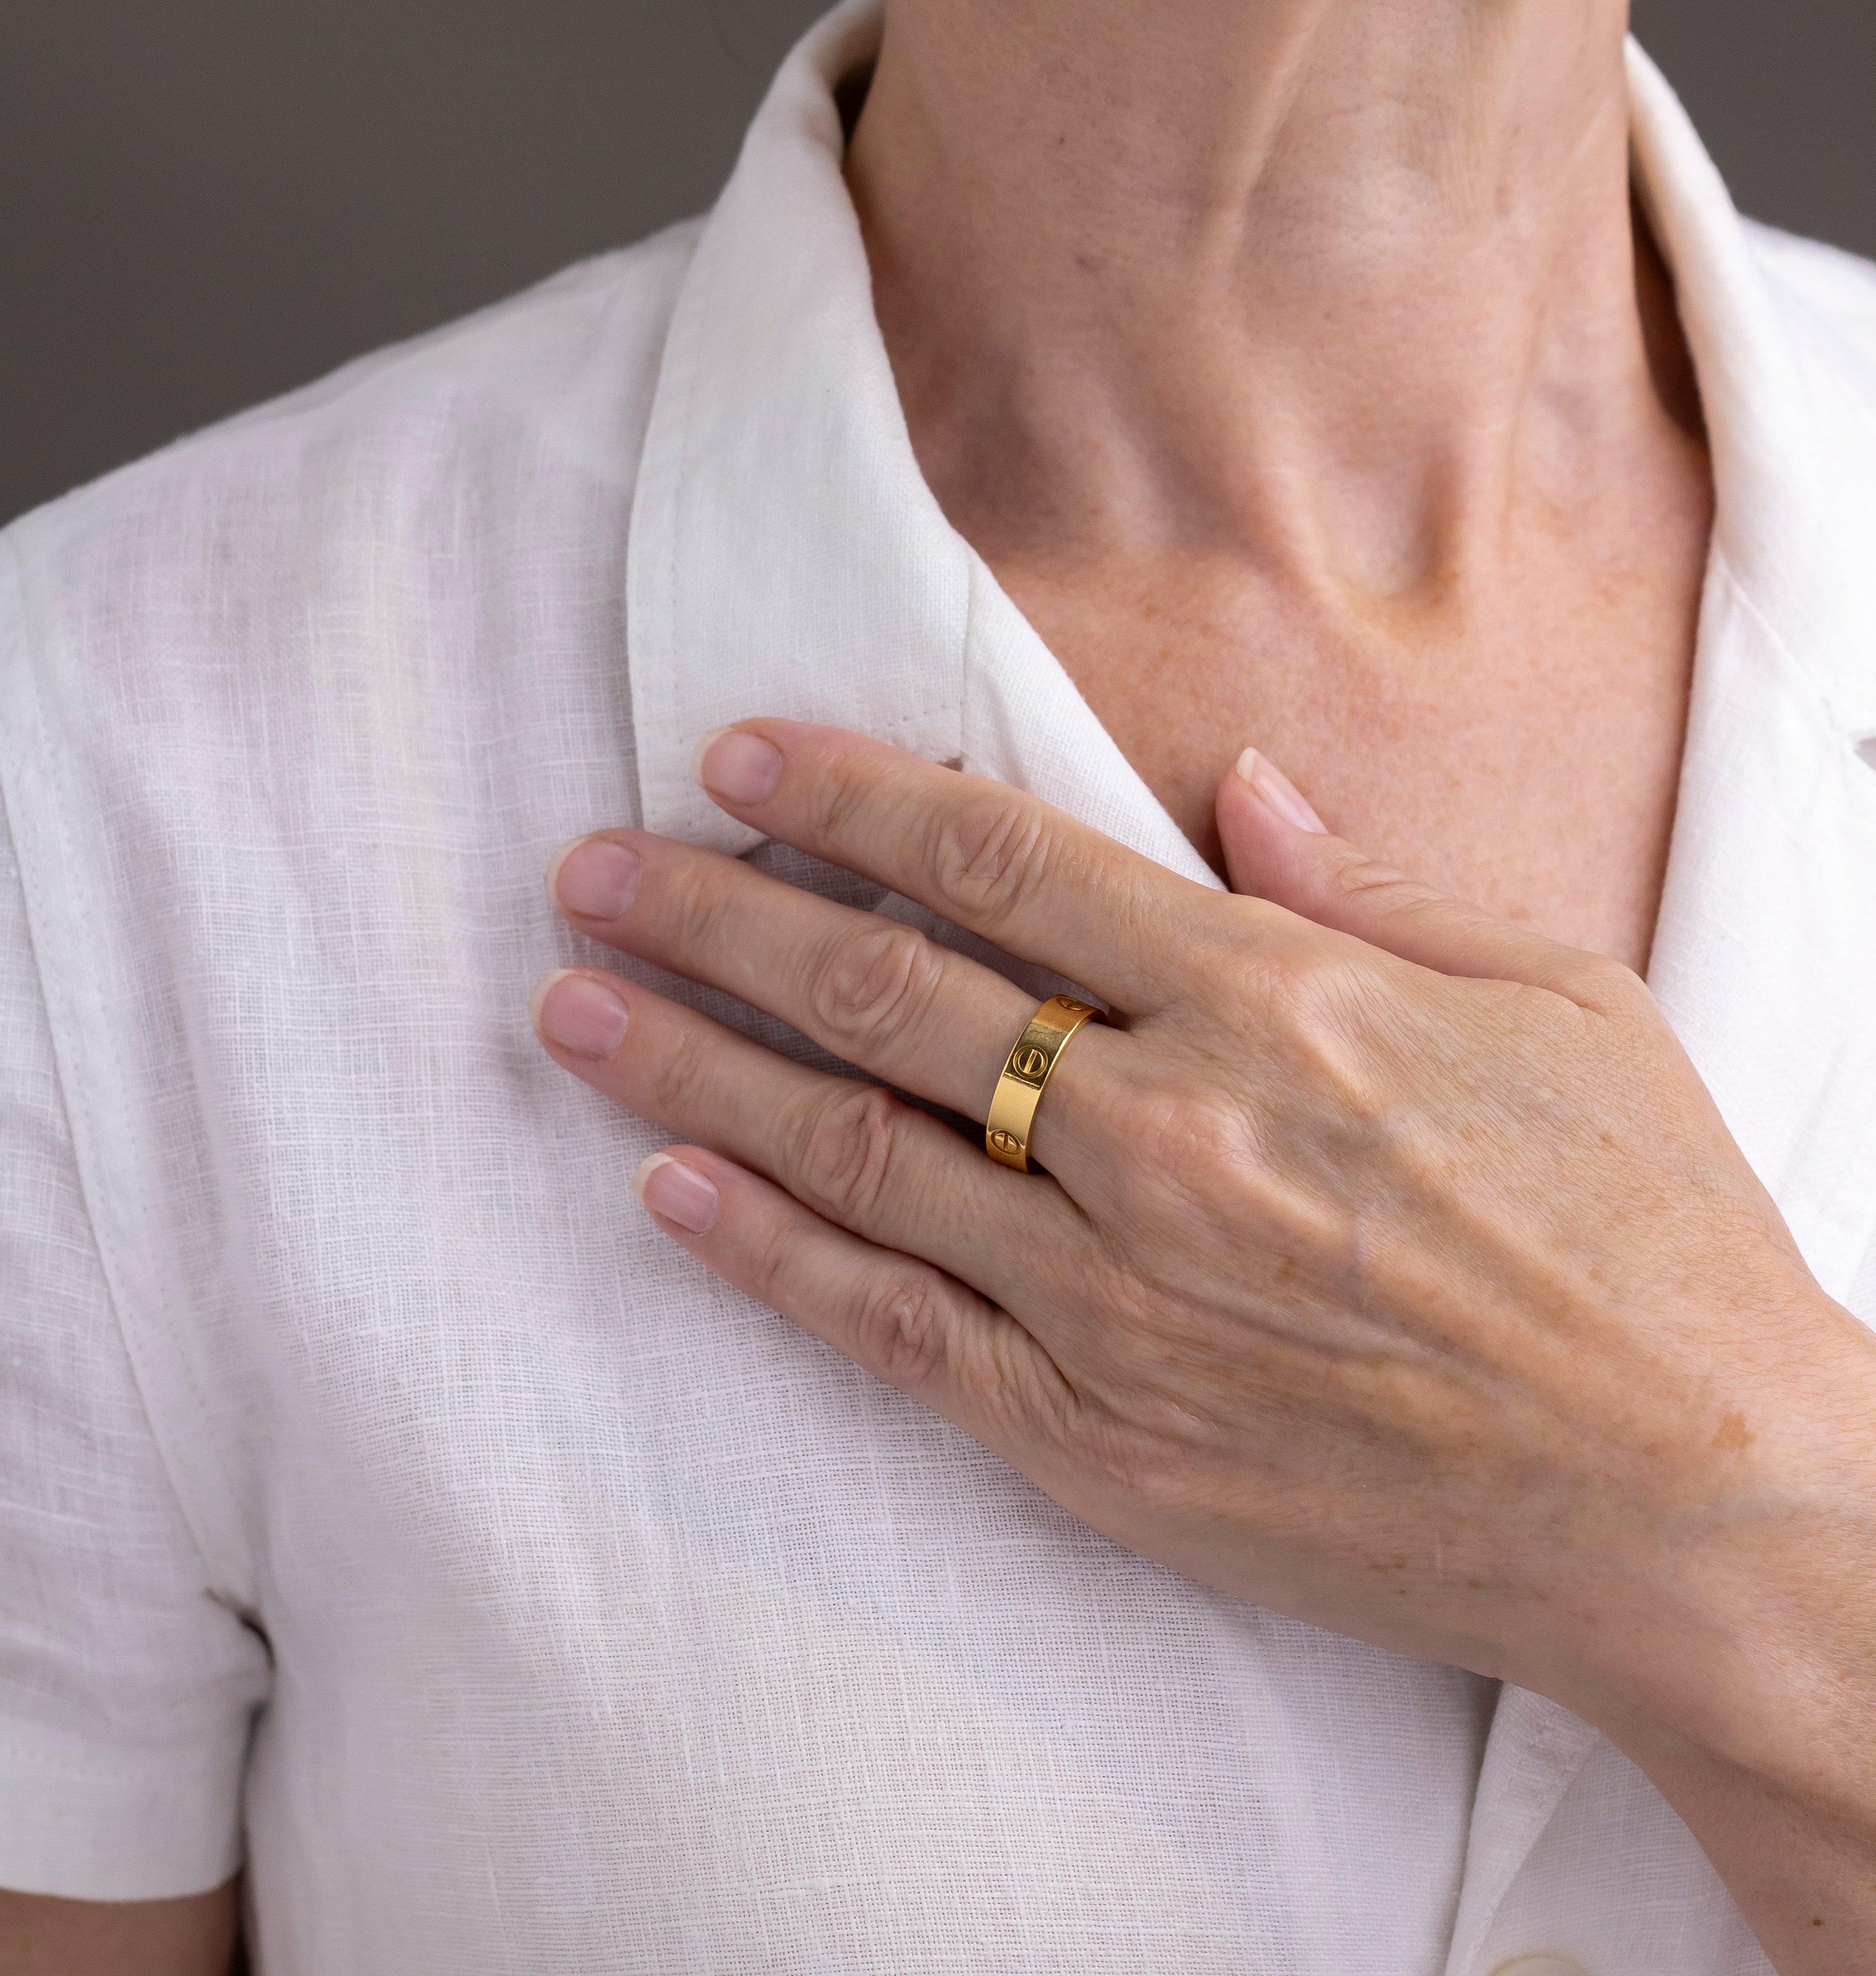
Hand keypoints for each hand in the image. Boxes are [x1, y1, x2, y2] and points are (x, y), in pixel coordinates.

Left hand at [532, 721, 1875, 1960]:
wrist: (1699, 1510)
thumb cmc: (1648, 1238)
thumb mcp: (1559, 1003)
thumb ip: (1371, 887)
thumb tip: (1234, 786)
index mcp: (1284, 1002)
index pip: (1001, 860)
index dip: (846, 794)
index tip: (732, 756)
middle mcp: (1175, 1137)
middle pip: (886, 990)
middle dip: (716, 912)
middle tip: (591, 864)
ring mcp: (1126, 1300)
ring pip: (852, 1149)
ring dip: (689, 1064)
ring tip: (566, 1002)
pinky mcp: (1106, 1442)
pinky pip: (892, 1328)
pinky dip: (765, 1251)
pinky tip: (665, 1186)